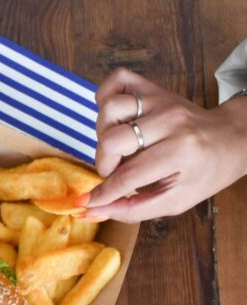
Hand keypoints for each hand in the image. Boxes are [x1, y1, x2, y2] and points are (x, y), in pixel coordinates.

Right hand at [85, 67, 246, 222]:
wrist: (231, 139)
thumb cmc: (204, 174)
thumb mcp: (176, 201)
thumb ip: (133, 210)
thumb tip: (91, 210)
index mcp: (181, 152)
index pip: (127, 175)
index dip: (102, 193)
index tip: (87, 202)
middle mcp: (170, 121)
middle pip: (111, 140)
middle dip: (104, 163)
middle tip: (115, 171)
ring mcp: (161, 100)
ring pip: (109, 109)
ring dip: (103, 133)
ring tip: (117, 146)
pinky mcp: (154, 88)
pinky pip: (117, 79)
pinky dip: (106, 96)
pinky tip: (114, 119)